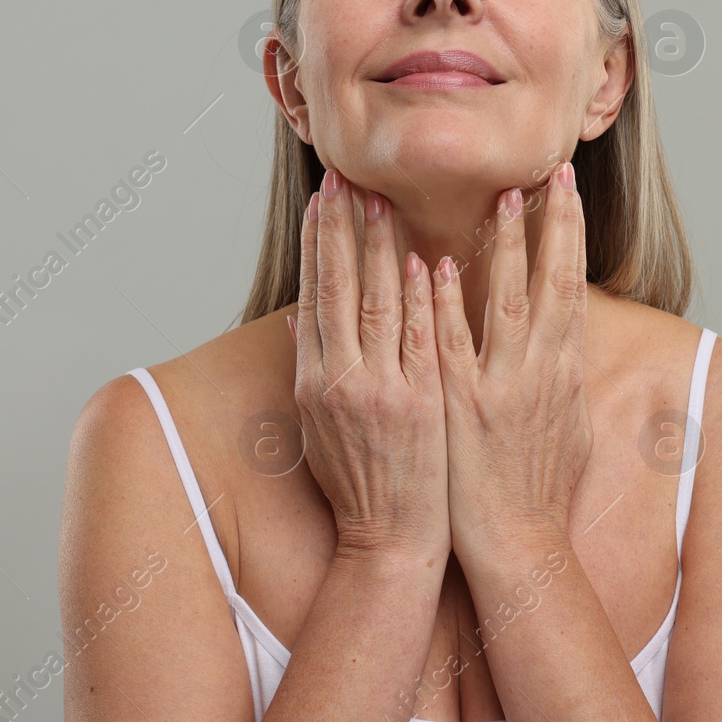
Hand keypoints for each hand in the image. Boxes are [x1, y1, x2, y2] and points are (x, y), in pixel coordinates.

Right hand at [289, 168, 449, 563]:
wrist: (392, 543)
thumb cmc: (360, 487)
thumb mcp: (320, 429)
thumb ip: (312, 370)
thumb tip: (300, 322)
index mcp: (314, 381)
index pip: (315, 296)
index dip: (319, 245)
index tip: (322, 200)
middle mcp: (340, 381)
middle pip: (339, 289)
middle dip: (341, 229)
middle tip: (345, 178)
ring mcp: (381, 392)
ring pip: (377, 305)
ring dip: (378, 248)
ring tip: (380, 198)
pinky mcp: (420, 405)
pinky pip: (419, 340)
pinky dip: (417, 299)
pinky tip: (419, 260)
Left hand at [431, 161, 591, 569]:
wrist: (519, 545)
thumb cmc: (538, 493)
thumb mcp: (568, 428)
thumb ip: (563, 379)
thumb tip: (566, 343)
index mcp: (565, 372)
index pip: (574, 287)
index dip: (572, 235)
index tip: (567, 191)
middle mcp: (541, 372)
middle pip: (555, 282)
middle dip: (556, 223)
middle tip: (552, 172)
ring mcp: (503, 387)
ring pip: (510, 301)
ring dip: (507, 245)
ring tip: (503, 195)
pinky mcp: (464, 406)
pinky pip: (454, 345)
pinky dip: (451, 305)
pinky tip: (444, 267)